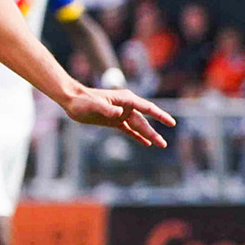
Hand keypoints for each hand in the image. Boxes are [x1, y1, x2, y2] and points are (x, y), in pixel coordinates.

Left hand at [61, 87, 176, 145]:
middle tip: (164, 144)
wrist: (72, 100)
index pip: (147, 108)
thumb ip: (108, 108)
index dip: (160, 115)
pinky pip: (129, 130)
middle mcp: (126, 107)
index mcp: (126, 99)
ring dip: (148, 136)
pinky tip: (145, 143)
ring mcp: (121, 114)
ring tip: (160, 145)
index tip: (171, 122)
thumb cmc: (83, 100)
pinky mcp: (114, 121)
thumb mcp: (95, 105)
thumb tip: (120, 112)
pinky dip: (137, 137)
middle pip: (144, 121)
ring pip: (138, 127)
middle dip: (154, 133)